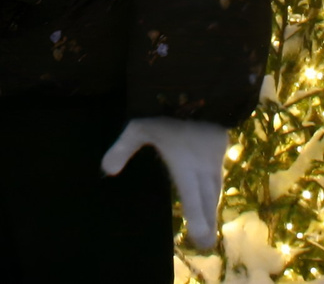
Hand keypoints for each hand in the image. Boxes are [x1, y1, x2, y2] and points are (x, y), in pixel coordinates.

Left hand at [102, 117, 227, 249]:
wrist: (198, 79)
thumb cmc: (165, 105)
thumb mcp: (139, 125)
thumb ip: (123, 148)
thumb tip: (105, 170)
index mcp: (185, 164)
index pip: (191, 198)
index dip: (197, 219)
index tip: (201, 239)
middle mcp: (202, 164)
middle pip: (207, 198)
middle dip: (207, 221)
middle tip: (205, 244)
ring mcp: (213, 155)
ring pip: (215, 186)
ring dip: (212, 206)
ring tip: (210, 224)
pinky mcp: (219, 144)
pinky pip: (218, 173)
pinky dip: (216, 188)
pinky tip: (213, 191)